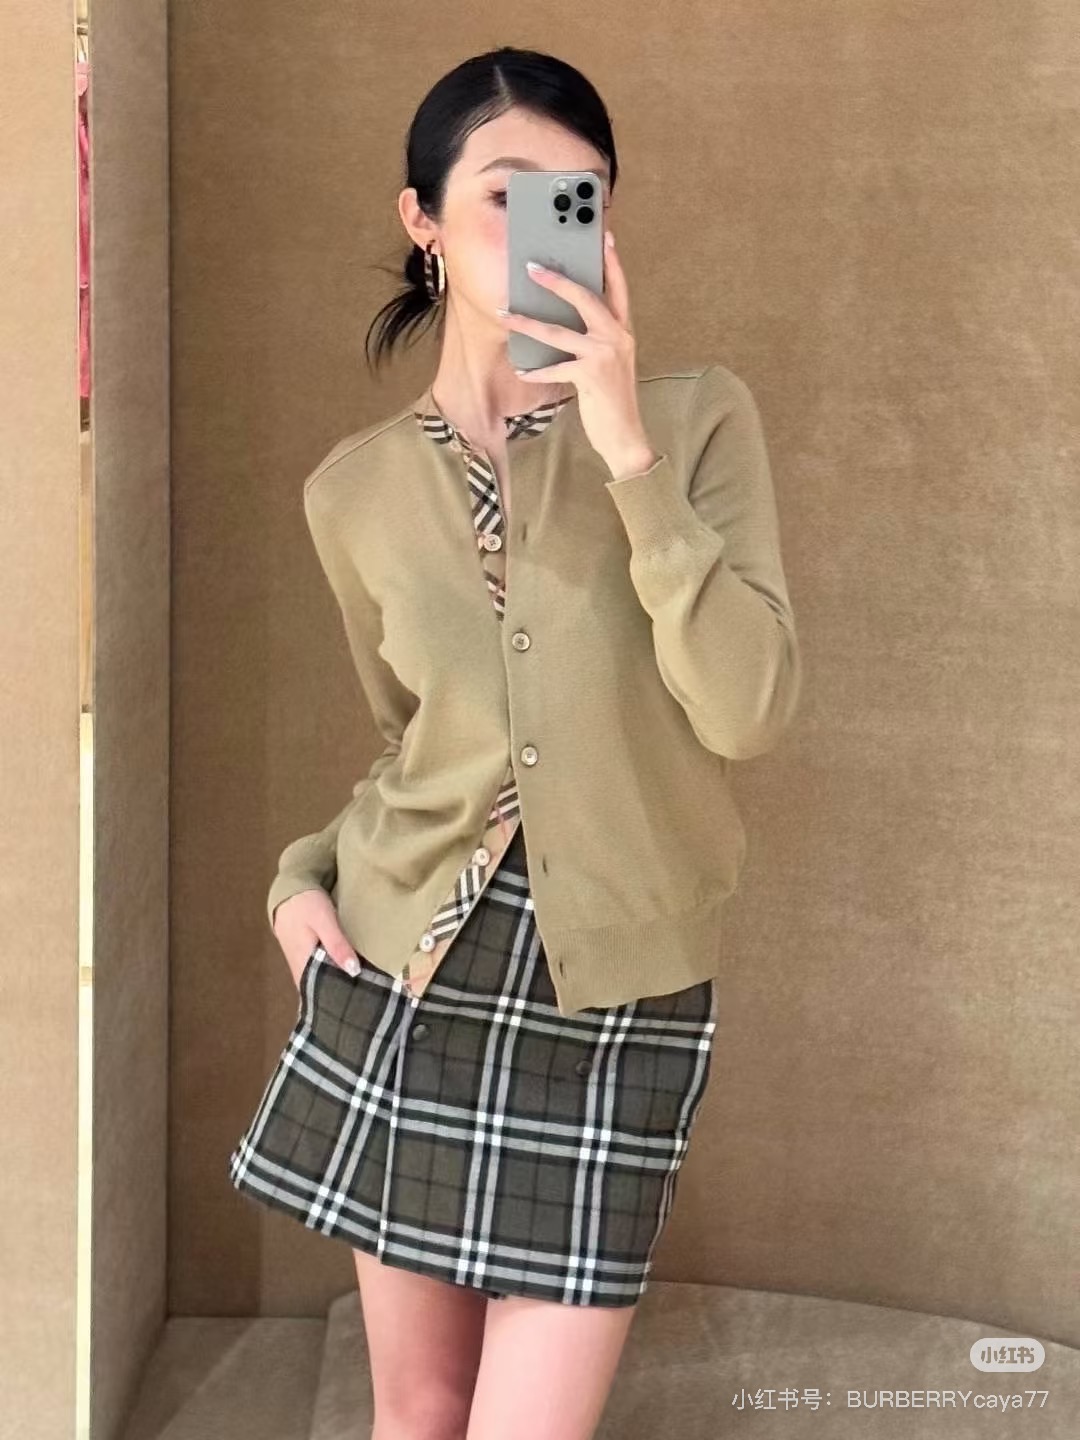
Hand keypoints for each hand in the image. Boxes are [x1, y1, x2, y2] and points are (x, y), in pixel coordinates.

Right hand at [272, 887, 363, 989]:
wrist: (288, 891)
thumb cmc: (306, 905)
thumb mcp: (324, 920)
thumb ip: (337, 945)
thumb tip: (354, 972)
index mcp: (304, 965)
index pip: (323, 993)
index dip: (341, 998)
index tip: (364, 1003)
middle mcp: (300, 970)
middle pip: (323, 989)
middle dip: (342, 993)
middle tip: (368, 997)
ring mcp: (301, 965)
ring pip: (321, 981)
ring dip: (338, 983)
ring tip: (363, 989)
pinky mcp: (304, 958)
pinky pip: (320, 972)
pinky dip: (333, 974)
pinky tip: (349, 974)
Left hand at [496, 229, 658, 479]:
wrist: (625, 436)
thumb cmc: (612, 399)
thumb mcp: (610, 363)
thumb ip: (597, 340)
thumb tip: (567, 322)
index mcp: (624, 331)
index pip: (619, 288)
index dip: (611, 262)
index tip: (604, 236)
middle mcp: (617, 338)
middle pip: (585, 298)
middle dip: (556, 281)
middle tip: (531, 267)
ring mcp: (605, 356)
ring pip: (559, 332)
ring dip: (527, 324)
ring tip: (505, 315)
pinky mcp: (591, 377)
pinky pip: (555, 368)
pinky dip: (536, 371)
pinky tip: (521, 369)